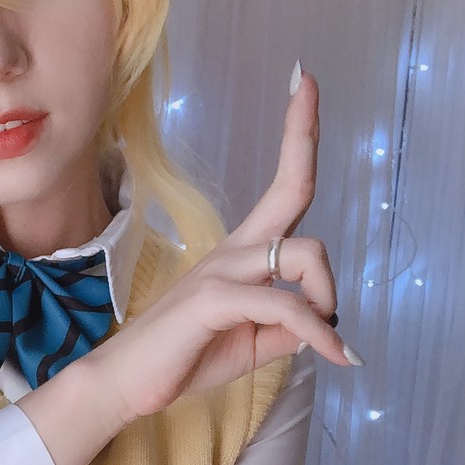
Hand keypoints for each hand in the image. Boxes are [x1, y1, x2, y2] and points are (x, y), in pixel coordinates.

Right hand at [96, 70, 354, 421]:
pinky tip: (336, 357)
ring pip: (305, 254)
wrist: (128, 384)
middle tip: (322, 190)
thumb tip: (325, 323)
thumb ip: (289, 325)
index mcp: (243, 254)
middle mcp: (235, 250)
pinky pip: (287, 306)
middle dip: (308, 152)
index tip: (305, 80)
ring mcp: (222, 270)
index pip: (281, 186)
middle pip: (293, 190)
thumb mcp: (254, 342)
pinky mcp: (214, 299)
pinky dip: (320, 334)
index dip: (298, 131)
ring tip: (329, 342)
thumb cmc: (185, 358)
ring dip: (328, 302)